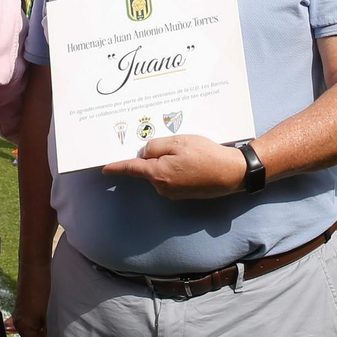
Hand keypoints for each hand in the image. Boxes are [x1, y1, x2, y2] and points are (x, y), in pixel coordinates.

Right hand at [12, 258, 50, 336]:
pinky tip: (52, 335)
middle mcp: (22, 324)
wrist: (34, 264)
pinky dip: (43, 335)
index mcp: (26, 328)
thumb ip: (51, 331)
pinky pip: (35, 328)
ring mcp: (23, 316)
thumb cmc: (42, 287)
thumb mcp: (49, 312)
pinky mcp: (27, 308)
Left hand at [102, 135, 249, 199]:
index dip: (117, 167)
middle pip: (148, 168)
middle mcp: (162, 187)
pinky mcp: (182, 194)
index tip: (105, 168)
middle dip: (154, 156)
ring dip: (167, 161)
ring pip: (160, 172)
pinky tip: (191, 162)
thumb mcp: (178, 143)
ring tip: (188, 153)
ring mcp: (172, 193)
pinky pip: (171, 178)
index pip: (132, 169)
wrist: (231, 173)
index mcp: (157, 174)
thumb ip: (155, 147)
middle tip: (174, 144)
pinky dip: (175, 168)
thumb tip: (144, 154)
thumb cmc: (206, 155)